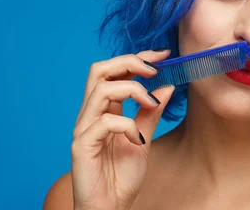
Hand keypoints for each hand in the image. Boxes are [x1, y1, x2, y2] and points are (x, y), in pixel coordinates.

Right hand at [70, 49, 175, 209]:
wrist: (110, 208)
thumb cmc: (121, 176)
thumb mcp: (144, 139)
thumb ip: (151, 114)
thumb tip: (167, 87)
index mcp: (105, 110)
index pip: (115, 72)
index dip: (137, 58)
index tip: (163, 54)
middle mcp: (91, 114)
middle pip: (99, 70)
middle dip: (129, 62)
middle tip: (155, 69)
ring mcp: (84, 129)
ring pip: (101, 90)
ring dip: (132, 90)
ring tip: (151, 104)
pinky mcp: (81, 146)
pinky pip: (104, 123)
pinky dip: (127, 125)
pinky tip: (138, 139)